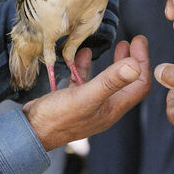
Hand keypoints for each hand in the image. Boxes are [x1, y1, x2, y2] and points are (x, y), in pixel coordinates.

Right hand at [23, 36, 151, 150]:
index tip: (139, 41)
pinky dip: (88, 67)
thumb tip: (135, 65)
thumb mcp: (86, 96)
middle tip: (133, 41)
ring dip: (115, 64)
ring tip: (118, 45)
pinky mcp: (74, 102)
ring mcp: (90, 106)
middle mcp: (105, 109)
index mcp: (113, 109)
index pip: (139, 85)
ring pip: (109, 82)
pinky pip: (86, 82)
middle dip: (134, 61)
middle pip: (128, 83)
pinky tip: (84, 54)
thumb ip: (110, 81)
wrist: (30, 133)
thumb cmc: (58, 117)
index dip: (143, 62)